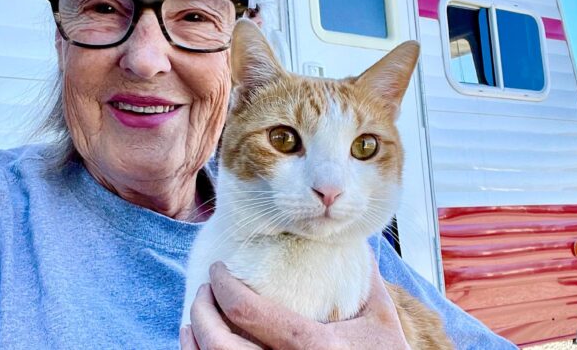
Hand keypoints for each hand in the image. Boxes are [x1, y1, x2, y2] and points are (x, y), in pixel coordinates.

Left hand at [180, 261, 409, 349]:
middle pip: (219, 343)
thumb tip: (351, 238)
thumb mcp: (381, 321)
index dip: (223, 285)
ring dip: (195, 339)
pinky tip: (197, 346)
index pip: (248, 311)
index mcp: (315, 346)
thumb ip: (365, 280)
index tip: (217, 269)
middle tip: (204, 290)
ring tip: (195, 317)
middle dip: (202, 311)